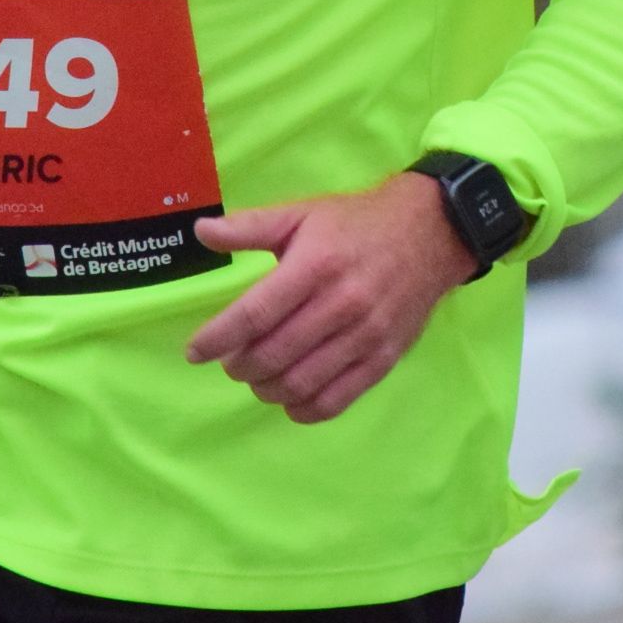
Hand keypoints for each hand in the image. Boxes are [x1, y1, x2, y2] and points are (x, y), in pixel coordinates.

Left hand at [184, 172, 479, 424]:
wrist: (429, 234)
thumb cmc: (355, 224)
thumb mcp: (301, 213)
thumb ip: (250, 226)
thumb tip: (201, 232)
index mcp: (315, 265)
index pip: (256, 313)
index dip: (218, 337)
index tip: (194, 352)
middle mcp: (341, 304)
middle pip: (274, 354)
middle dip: (240, 366)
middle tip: (230, 361)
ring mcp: (366, 336)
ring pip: (301, 383)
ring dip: (266, 389)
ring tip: (257, 377)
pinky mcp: (383, 359)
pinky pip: (336, 400)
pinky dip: (303, 409)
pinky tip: (289, 398)